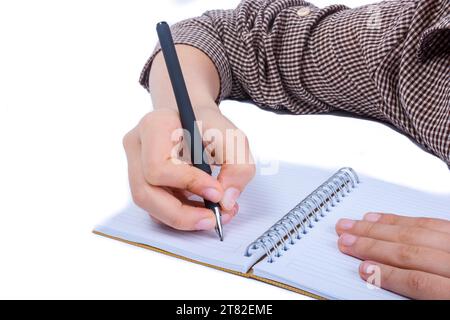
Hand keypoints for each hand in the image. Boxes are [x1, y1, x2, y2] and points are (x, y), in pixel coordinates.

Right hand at [123, 106, 254, 230]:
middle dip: (181, 214)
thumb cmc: (211, 126)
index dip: (188, 184)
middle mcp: (137, 145)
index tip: (216, 192)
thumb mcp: (234, 139)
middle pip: (144, 193)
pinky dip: (180, 215)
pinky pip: (155, 207)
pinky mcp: (142, 181)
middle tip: (212, 219)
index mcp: (154, 126)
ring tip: (213, 215)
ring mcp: (134, 164)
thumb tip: (225, 201)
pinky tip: (202, 210)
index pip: (158, 166)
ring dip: (182, 218)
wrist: (196, 119)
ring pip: (149, 205)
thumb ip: (238, 168)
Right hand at [335, 213, 449, 298]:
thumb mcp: (442, 303)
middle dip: (372, 246)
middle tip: (346, 241)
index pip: (418, 281)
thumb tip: (378, 279)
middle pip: (411, 252)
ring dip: (380, 229)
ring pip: (417, 232)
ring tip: (354, 226)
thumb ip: (418, 292)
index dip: (387, 275)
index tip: (363, 270)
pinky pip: (431, 221)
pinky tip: (384, 219)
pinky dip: (403, 220)